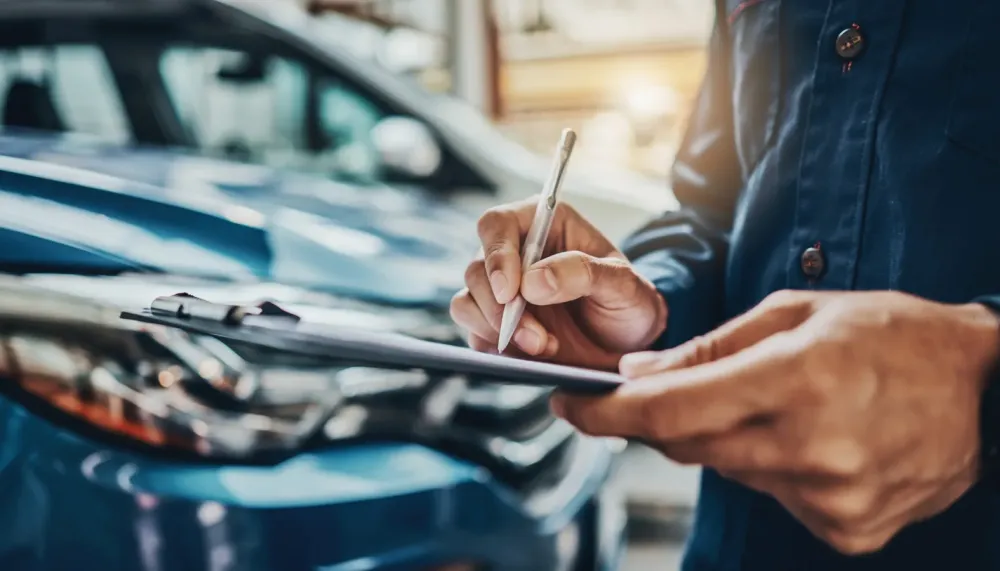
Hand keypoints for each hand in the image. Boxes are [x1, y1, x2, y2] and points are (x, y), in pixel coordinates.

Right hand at [450, 198, 666, 369]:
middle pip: (476, 268)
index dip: (497, 255)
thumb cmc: (627, 303)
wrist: (627, 345)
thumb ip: (583, 273)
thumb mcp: (623, 284)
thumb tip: (533, 282)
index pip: (498, 224)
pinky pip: (472, 331)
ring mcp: (500, 289)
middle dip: (501, 308)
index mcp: (543, 224)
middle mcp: (514, 252)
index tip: (511, 292)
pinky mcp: (493, 323)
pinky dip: (495, 345)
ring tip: (542, 347)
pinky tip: (530, 353)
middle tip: (536, 337)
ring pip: (466, 301)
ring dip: (497, 329)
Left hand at [550, 290, 999, 553]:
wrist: (984, 392)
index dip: (607, 413)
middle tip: (670, 388)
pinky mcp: (846, 529)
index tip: (569, 405)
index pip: (669, 410)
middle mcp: (812, 448)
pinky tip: (813, 439)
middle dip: (664, 417)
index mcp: (797, 379)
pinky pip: (772, 498)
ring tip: (779, 403)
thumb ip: (707, 349)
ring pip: (728, 470)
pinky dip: (772, 467)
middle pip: (687, 445)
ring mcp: (831, 498)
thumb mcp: (794, 314)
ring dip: (729, 438)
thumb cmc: (888, 335)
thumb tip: (634, 375)